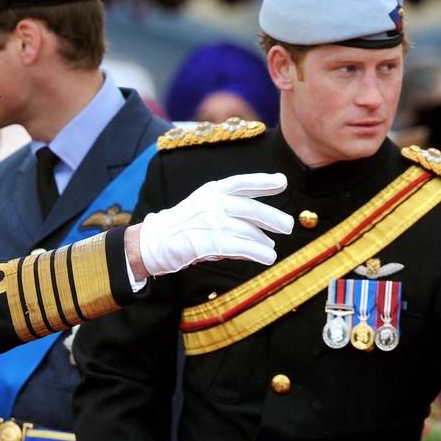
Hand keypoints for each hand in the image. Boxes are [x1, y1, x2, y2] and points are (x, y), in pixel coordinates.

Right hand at [137, 172, 291, 275]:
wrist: (152, 242)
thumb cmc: (180, 228)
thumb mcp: (203, 210)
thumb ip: (228, 215)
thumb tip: (258, 232)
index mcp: (211, 191)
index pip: (242, 183)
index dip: (263, 182)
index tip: (282, 182)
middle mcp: (213, 203)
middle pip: (252, 209)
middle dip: (273, 218)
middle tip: (288, 226)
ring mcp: (211, 221)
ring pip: (248, 231)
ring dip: (264, 242)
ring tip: (272, 251)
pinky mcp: (208, 241)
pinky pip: (241, 247)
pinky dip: (258, 253)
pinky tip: (267, 258)